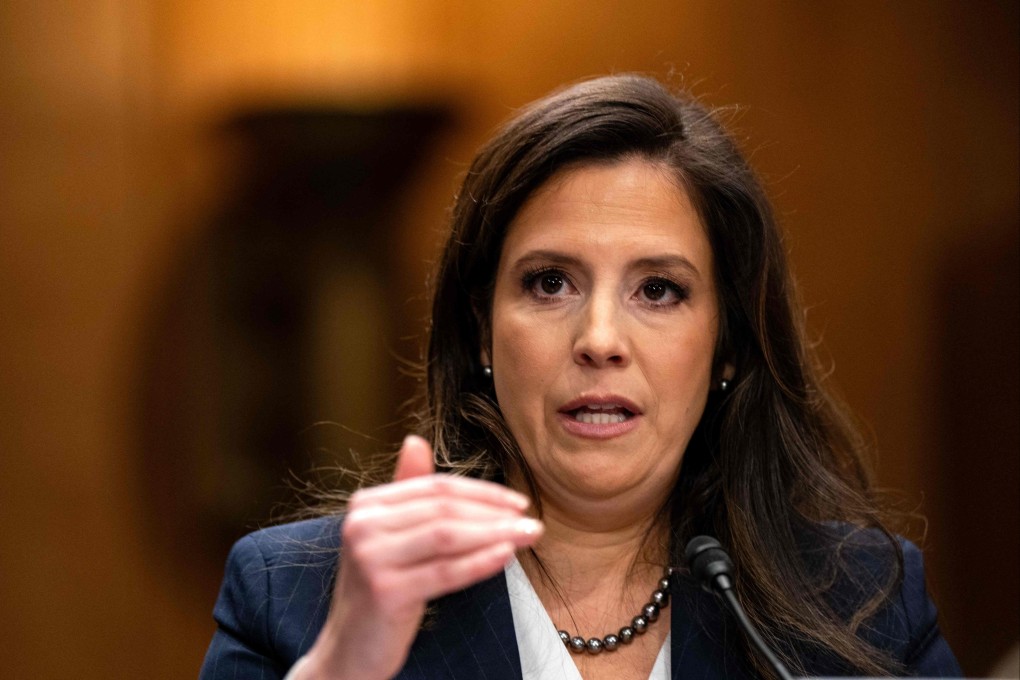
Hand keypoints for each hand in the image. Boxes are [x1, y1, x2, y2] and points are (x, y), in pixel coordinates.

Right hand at [299, 435, 541, 679]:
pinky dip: (480, 562)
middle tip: (529, 519)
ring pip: (447, 536)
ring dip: (495, 534)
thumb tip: (416, 440)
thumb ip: (405, 492)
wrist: (348, 652)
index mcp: (365, 505)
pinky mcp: (385, 591)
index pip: (434, 488)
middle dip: (493, 513)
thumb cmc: (378, 593)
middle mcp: (362, 525)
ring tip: (527, 535)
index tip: (517, 501)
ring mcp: (371, 558)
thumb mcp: (389, 538)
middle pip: (443, 509)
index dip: (480, 493)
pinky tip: (506, 556)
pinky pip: (445, 571)